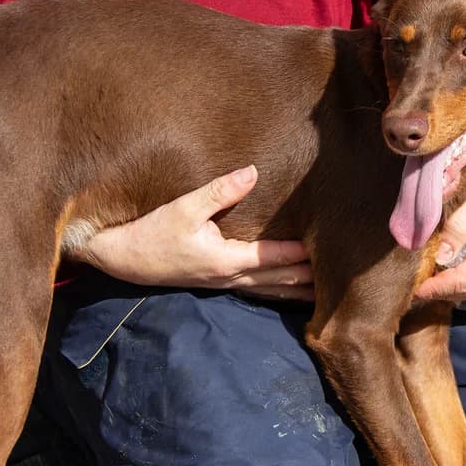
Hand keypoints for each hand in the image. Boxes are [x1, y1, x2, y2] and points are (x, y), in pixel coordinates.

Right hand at [70, 165, 313, 300]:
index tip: (333, 245)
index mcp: (226, 260)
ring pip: (271, 290)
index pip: (276, 256)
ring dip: (299, 289)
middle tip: (346, 276)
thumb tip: (252, 172)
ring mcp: (224, 283)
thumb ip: (219, 191)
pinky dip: (280, 290)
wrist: (119, 257)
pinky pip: (258, 289)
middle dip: (312, 277)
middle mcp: (230, 277)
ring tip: (330, 292)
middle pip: (281, 280)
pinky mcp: (217, 281)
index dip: (304, 252)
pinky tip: (293, 291)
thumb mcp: (183, 208)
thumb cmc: (149, 231)